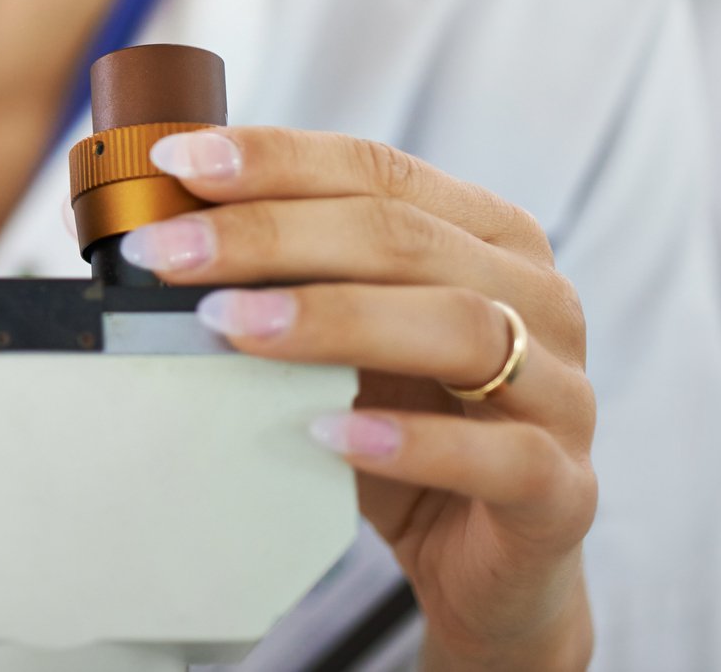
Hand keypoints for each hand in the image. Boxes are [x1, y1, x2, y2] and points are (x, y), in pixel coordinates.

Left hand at [102, 128, 595, 669]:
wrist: (486, 562)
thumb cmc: (403, 422)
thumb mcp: (342, 338)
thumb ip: (283, 280)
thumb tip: (156, 234)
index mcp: (486, 234)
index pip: (377, 170)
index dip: (275, 159)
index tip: (177, 162)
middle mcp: (537, 296)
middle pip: (402, 238)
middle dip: (269, 236)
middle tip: (169, 254)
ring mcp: (563, 391)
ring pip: (459, 326)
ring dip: (332, 318)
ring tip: (230, 326)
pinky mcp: (563, 489)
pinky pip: (498, 456)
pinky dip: (409, 442)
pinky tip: (327, 433)